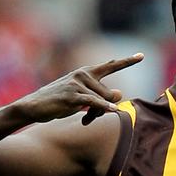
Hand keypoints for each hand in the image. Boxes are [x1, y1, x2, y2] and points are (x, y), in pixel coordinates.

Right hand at [14, 53, 143, 124]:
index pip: (110, 66)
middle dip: (105, 108)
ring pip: (103, 101)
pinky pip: (95, 102)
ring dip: (97, 115)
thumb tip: (120, 94)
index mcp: (86, 72)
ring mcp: (77, 83)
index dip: (127, 61)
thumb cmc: (58, 103)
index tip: (141, 56)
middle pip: (110, 93)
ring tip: (85, 120)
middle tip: (91, 117)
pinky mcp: (73, 95)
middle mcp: (83, 74)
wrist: (33, 107)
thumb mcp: (81, 98)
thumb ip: (101, 95)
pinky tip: (114, 110)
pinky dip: (105, 107)